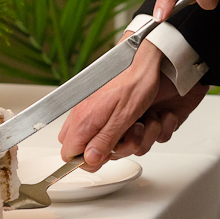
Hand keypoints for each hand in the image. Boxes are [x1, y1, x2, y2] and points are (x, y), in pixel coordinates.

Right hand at [58, 38, 207, 171]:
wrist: (148, 58)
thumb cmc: (135, 80)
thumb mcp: (122, 117)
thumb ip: (103, 141)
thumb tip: (89, 160)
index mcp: (84, 119)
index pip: (70, 154)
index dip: (88, 160)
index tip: (106, 155)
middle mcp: (89, 117)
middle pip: (90, 150)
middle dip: (113, 150)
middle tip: (127, 136)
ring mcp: (102, 114)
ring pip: (112, 143)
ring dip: (134, 138)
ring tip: (142, 122)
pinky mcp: (116, 111)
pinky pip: (127, 132)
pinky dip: (142, 128)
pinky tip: (149, 117)